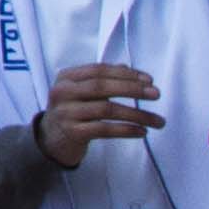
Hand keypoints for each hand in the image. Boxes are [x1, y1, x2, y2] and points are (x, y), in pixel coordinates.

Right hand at [38, 62, 160, 168]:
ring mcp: (66, 113)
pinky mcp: (73, 132)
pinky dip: (126, 130)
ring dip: (137, 114)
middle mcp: (63, 92)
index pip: (99, 70)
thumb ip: (102, 79)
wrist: (51, 139)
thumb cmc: (72, 111)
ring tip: (158, 120)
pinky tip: (142, 132)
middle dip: (133, 89)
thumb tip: (129, 69)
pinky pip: (104, 129)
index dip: (126, 74)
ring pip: (106, 109)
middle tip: (156, 95)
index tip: (149, 81)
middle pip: (101, 86)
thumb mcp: (82, 91)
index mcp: (66, 77)